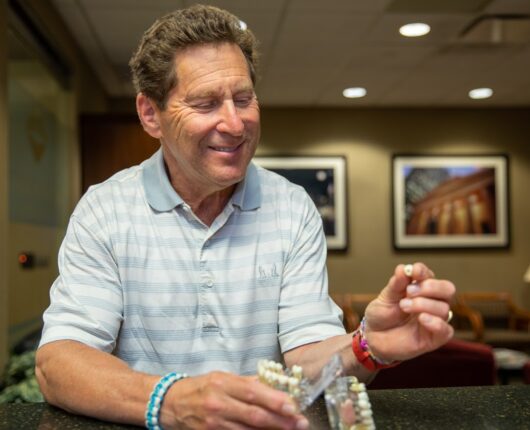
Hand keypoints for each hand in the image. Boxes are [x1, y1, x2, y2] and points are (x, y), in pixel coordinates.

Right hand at [160, 371, 308, 428]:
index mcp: (223, 382)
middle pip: (254, 414)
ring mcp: (214, 422)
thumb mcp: (222, 377)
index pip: (254, 392)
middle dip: (280, 420)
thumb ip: (247, 382)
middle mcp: (219, 402)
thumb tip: (273, 385)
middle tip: (300, 423)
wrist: (171, 403)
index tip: (293, 406)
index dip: (275, 400)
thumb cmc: (201, 387)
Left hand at [363, 262, 454, 362]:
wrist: (373, 337)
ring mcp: (434, 320)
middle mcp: (431, 302)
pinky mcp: (434, 338)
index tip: (413, 271)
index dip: (424, 272)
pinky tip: (421, 319)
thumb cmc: (381, 315)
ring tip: (404, 306)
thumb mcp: (385, 297)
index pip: (430, 276)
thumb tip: (403, 269)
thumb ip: (396, 284)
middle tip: (409, 291)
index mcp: (421, 289)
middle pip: (447, 289)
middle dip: (430, 287)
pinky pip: (446, 330)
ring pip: (444, 308)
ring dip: (423, 304)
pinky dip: (436, 323)